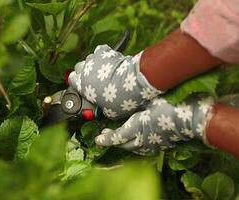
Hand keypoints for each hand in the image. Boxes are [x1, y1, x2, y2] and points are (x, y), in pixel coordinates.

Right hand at [68, 45, 162, 119]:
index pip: (71, 80)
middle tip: (93, 78)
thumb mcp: (108, 111)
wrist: (131, 83)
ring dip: (94, 63)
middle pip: (78, 67)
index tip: (83, 85)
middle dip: (84, 71)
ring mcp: (93, 59)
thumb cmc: (119, 99)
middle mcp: (84, 71)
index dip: (77, 82)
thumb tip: (104, 109)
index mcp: (81, 85)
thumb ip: (101, 108)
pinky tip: (110, 60)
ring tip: (103, 69)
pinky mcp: (103, 51)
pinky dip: (104, 54)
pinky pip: (100, 50)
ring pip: (89, 59)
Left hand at [95, 96, 214, 154]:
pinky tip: (140, 142)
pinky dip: (140, 146)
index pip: (118, 137)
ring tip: (121, 139)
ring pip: (136, 149)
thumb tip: (122, 97)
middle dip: (114, 141)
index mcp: (138, 126)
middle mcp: (144, 138)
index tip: (98, 140)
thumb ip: (135, 100)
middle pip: (125, 145)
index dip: (107, 139)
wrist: (195, 116)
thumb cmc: (172, 103)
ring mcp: (155, 143)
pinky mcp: (165, 145)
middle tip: (105, 135)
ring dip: (126, 145)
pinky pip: (148, 149)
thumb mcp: (149, 98)